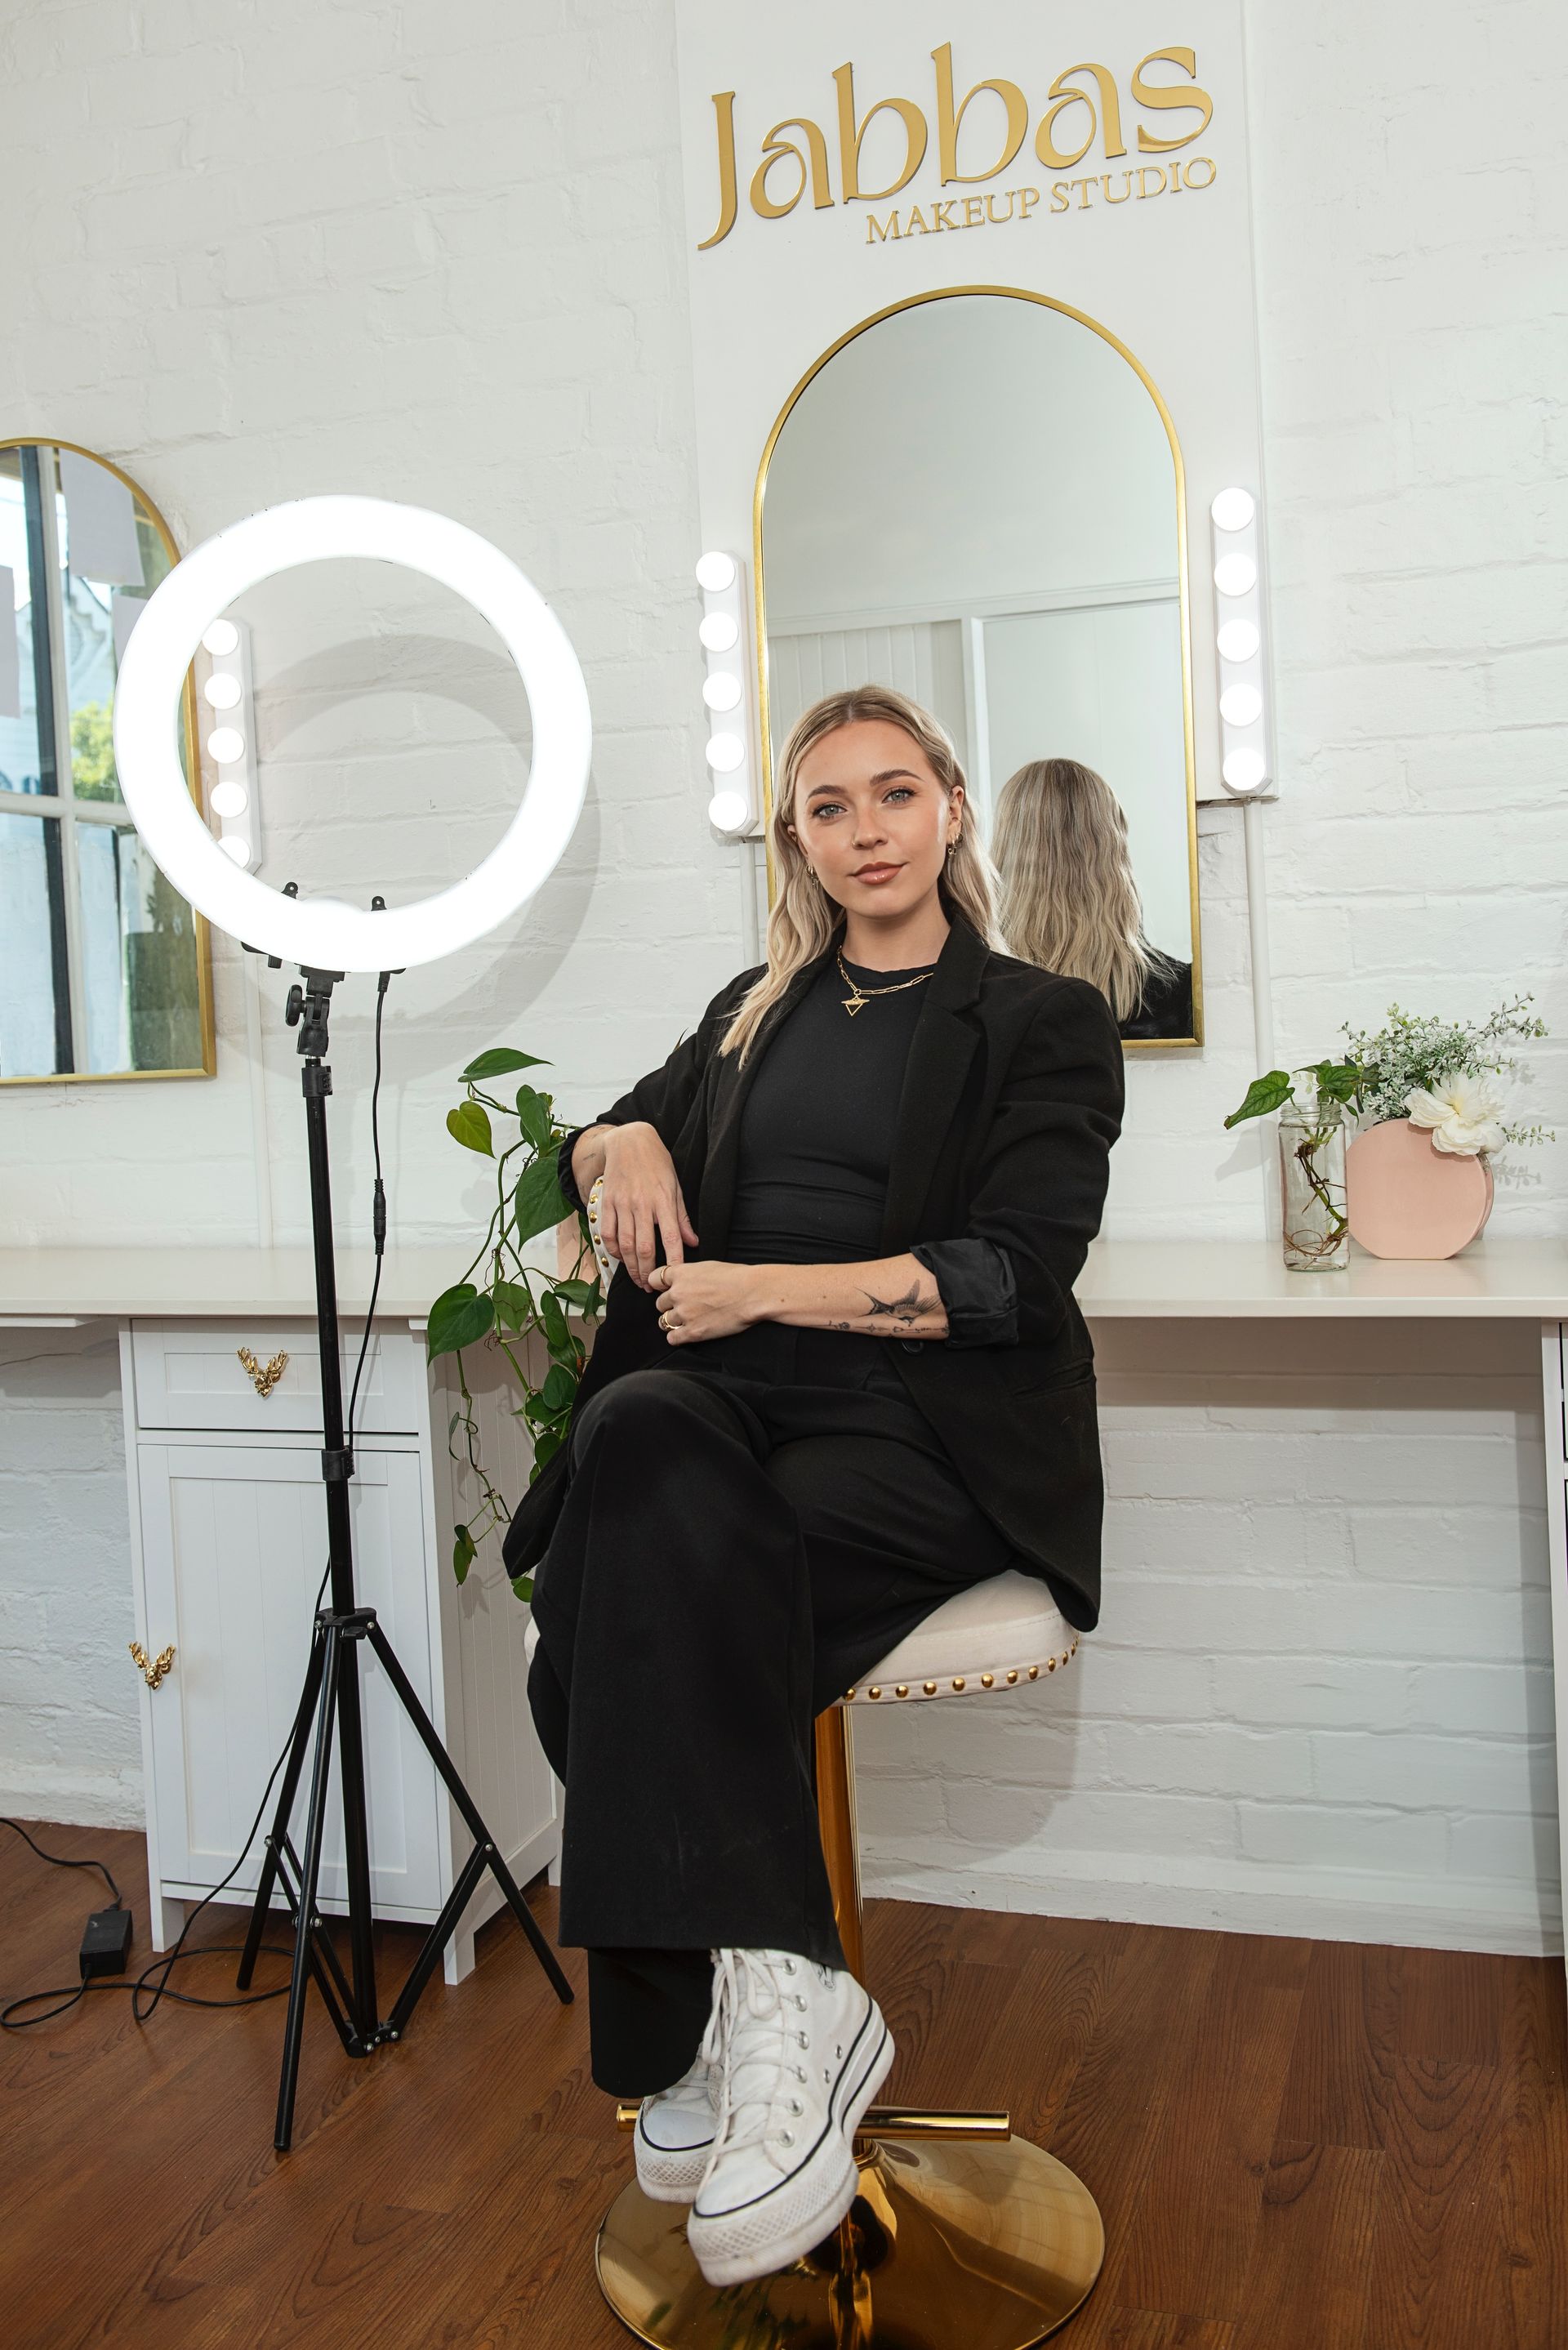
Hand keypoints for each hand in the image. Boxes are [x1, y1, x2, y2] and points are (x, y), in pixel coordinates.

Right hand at [591, 1122, 697, 1291]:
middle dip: (648, 1272)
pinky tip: (620, 1258)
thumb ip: (682, 1218)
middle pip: (644, 1247)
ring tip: (637, 1279)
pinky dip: (613, 1250)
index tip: (675, 1277)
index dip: (673, 1260)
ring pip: (625, 1245)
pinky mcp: (607, 1203)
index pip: (670, 1237)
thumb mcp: (675, 1186)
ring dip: (631, 1267)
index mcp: (663, 1200)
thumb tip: (693, 1242)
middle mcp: (642, 1204)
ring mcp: (622, 1204)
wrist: (629, 1140)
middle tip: (651, 1287)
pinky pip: (608, 1233)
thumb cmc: (657, 1163)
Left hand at [649, 1259, 759, 1344]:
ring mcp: (683, 1314)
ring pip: (663, 1322)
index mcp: (680, 1274)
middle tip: (685, 1306)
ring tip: (687, 1320)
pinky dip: (677, 1337)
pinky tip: (686, 1333)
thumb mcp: (707, 1267)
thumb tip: (684, 1281)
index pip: (654, 1279)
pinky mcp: (692, 1332)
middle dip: (670, 1305)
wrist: (753, 1293)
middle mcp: (677, 1293)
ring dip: (673, 1322)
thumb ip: (689, 1275)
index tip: (665, 1289)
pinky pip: (672, 1339)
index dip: (660, 1286)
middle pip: (659, 1303)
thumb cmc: (737, 1278)